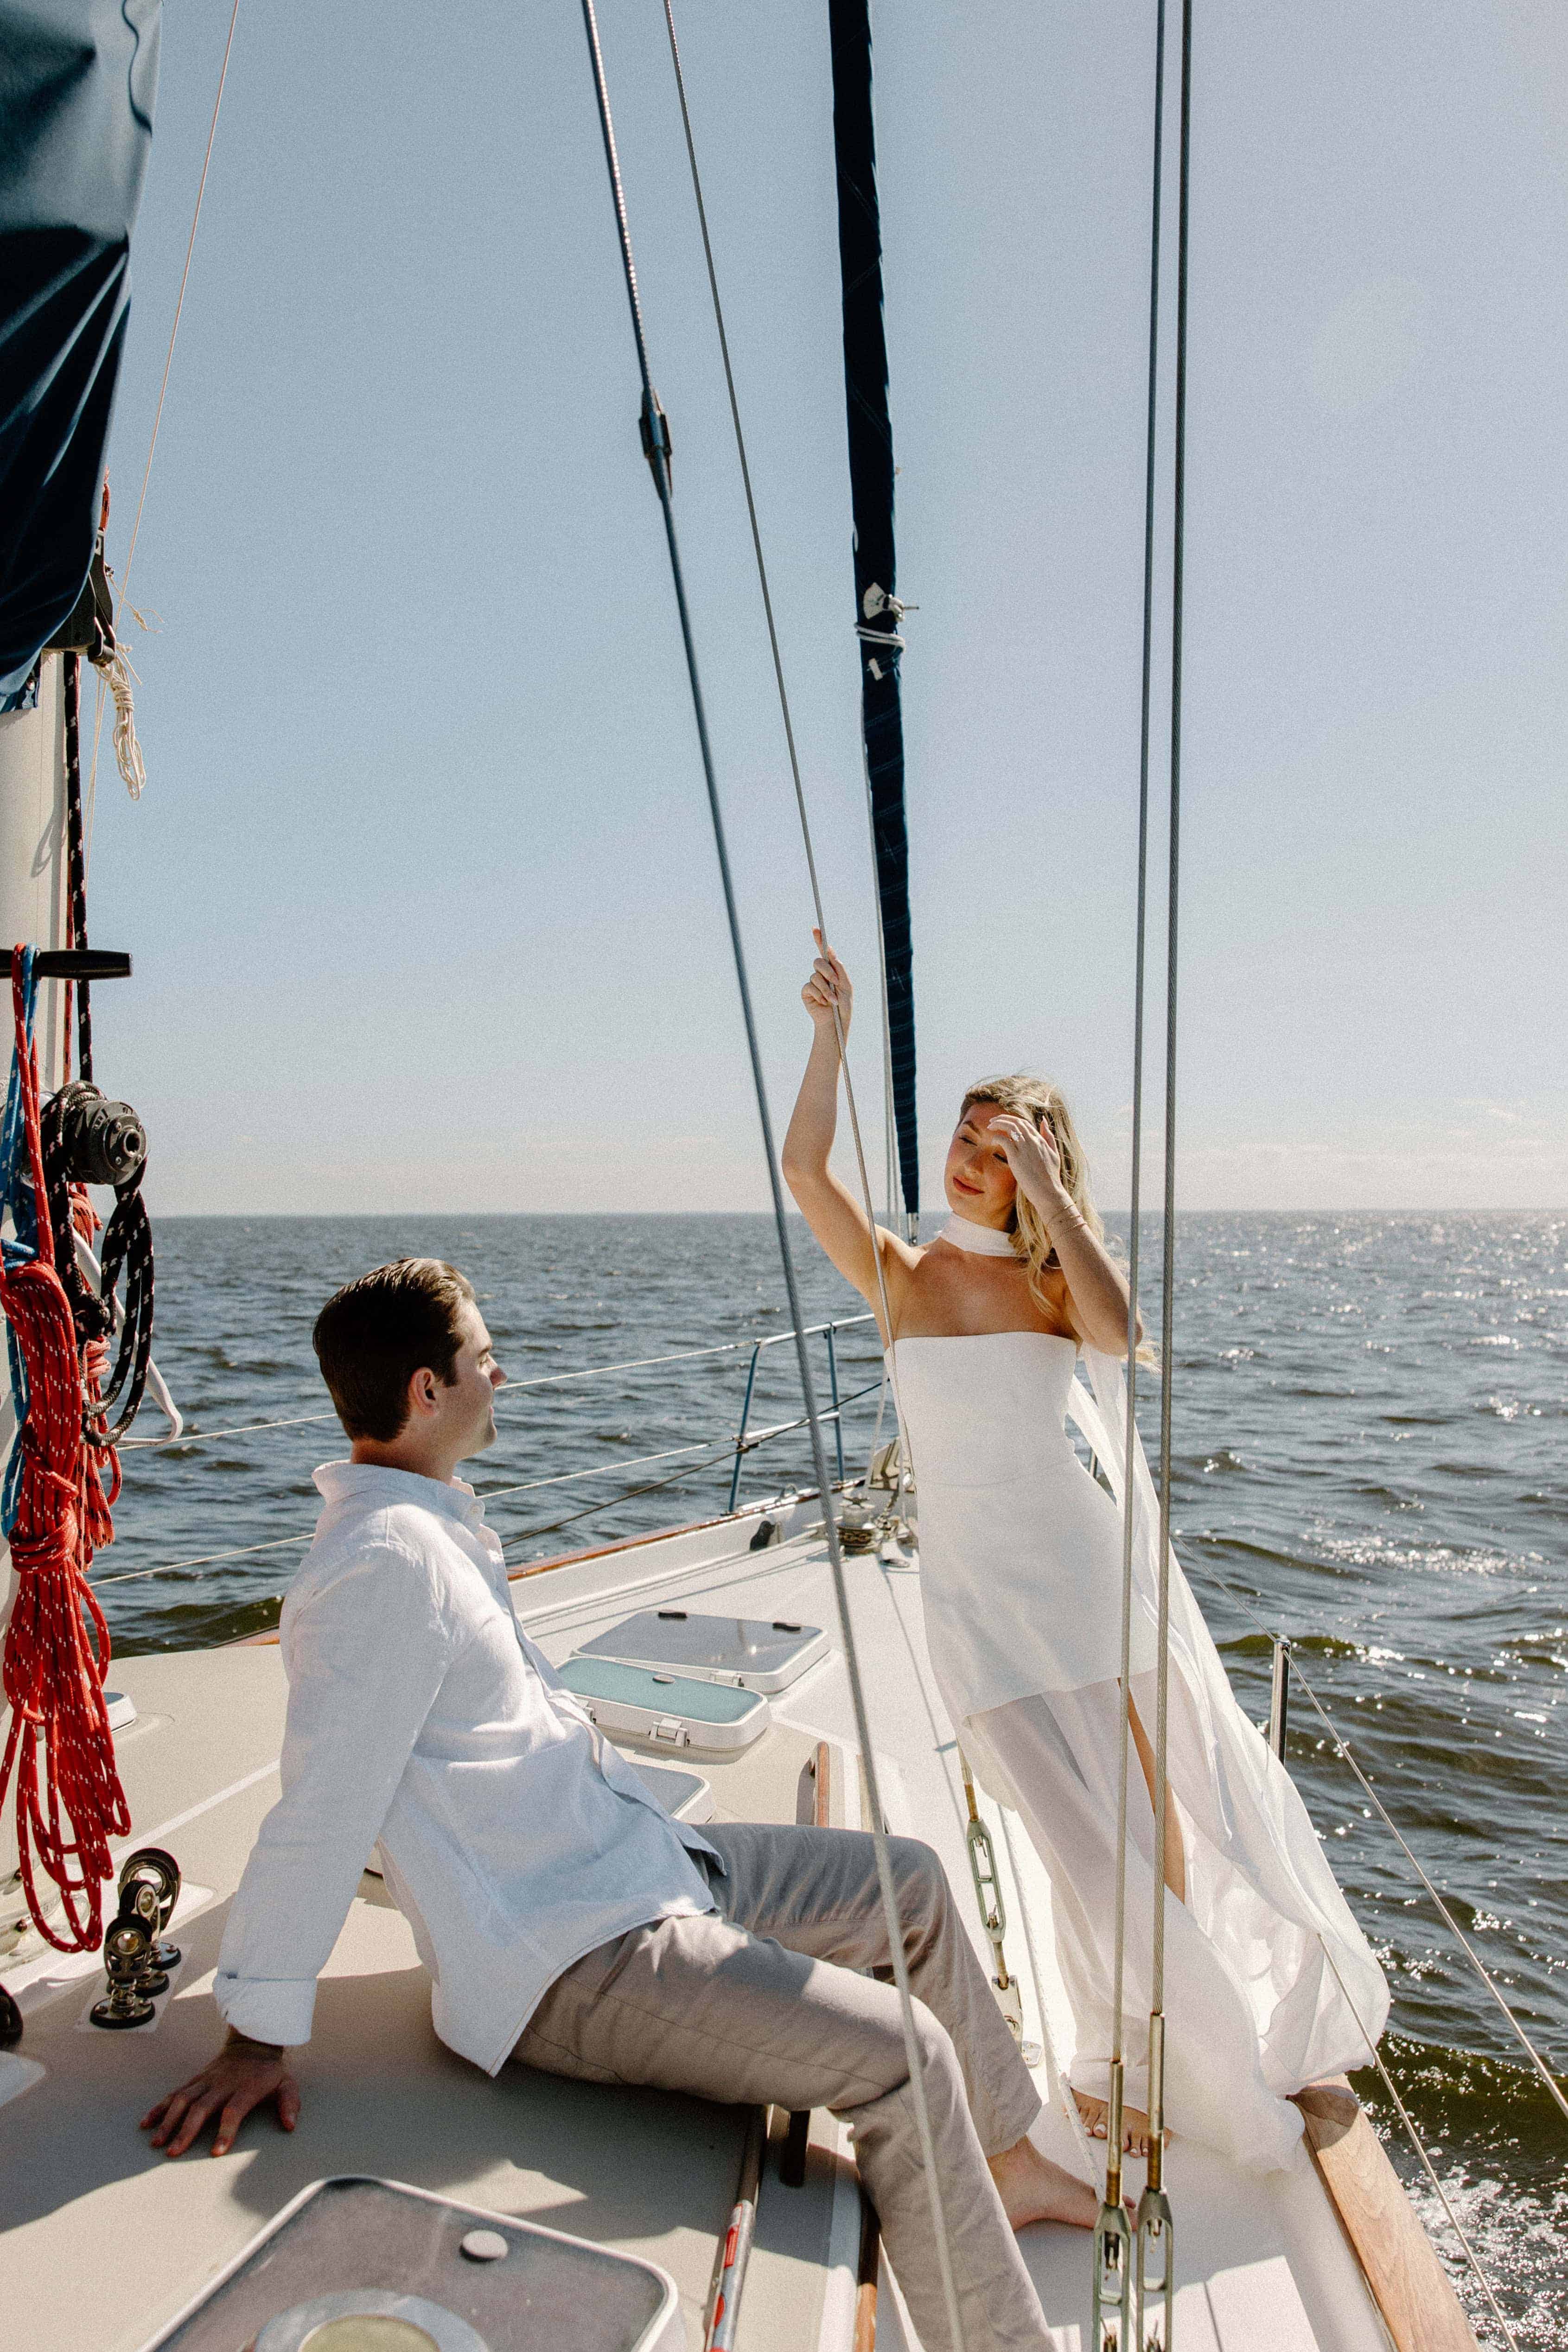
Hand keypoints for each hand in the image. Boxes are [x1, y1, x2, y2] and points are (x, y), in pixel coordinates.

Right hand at [141, 2037, 299, 2157]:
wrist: (253, 2040)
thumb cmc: (269, 2070)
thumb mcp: (286, 2083)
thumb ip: (289, 2102)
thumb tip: (290, 2125)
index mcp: (245, 2088)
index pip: (234, 2111)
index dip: (226, 2131)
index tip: (216, 2152)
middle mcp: (223, 2084)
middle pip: (202, 2108)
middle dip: (186, 2131)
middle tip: (173, 2153)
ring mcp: (206, 2080)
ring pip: (183, 2099)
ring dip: (168, 2121)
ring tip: (156, 2143)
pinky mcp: (196, 2079)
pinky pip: (175, 2092)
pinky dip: (160, 2107)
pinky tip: (147, 2122)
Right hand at [801, 930, 851, 1038]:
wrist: (836, 1023)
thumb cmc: (844, 1006)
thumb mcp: (846, 985)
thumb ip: (839, 967)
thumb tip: (829, 950)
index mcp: (833, 971)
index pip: (824, 953)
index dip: (819, 939)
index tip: (815, 928)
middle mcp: (822, 975)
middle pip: (819, 961)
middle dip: (828, 971)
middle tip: (836, 983)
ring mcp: (813, 983)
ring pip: (815, 976)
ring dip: (826, 988)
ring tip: (832, 1000)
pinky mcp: (806, 992)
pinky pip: (809, 986)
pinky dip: (819, 994)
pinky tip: (823, 1003)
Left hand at [988, 1113, 1067, 1216]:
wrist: (1048, 1192)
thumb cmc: (1051, 1176)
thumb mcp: (1054, 1153)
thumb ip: (1049, 1136)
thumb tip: (1044, 1120)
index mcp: (1040, 1140)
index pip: (1025, 1123)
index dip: (1013, 1120)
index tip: (1003, 1121)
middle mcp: (1033, 1141)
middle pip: (1016, 1122)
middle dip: (1003, 1118)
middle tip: (992, 1120)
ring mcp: (1024, 1148)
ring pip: (1009, 1127)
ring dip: (998, 1123)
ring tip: (989, 1126)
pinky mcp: (1016, 1157)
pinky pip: (1003, 1140)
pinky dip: (996, 1137)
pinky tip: (992, 1141)